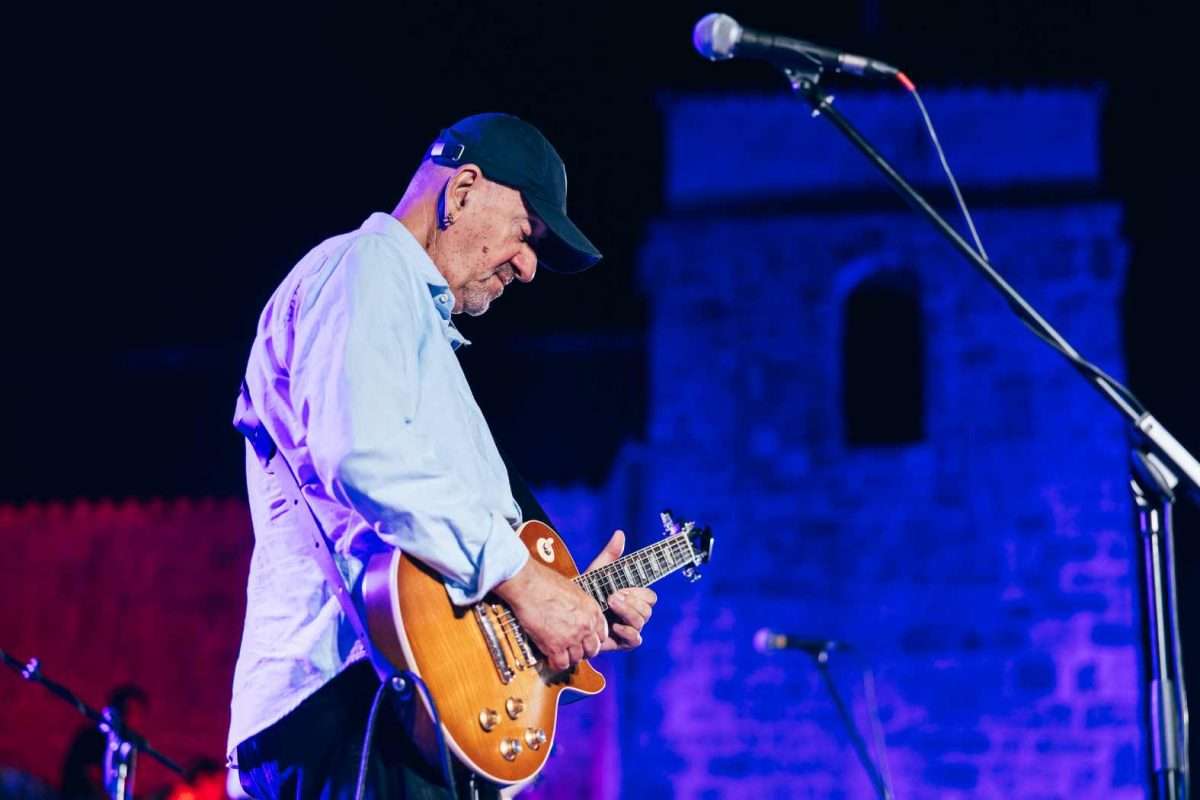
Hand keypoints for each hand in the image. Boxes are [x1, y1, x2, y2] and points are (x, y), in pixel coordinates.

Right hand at [494, 558, 606, 672]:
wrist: (528, 584)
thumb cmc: (545, 582)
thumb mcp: (573, 591)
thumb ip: (580, 608)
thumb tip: (577, 617)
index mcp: (592, 610)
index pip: (602, 635)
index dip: (592, 639)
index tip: (585, 641)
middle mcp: (585, 626)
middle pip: (592, 650)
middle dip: (583, 651)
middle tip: (573, 649)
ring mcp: (571, 637)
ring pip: (577, 659)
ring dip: (568, 658)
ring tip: (559, 654)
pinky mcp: (555, 646)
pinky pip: (561, 664)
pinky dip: (556, 663)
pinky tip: (550, 658)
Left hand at [585, 530, 656, 652]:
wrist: (569, 612)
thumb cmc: (586, 591)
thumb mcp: (598, 571)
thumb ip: (611, 553)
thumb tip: (619, 533)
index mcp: (632, 597)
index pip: (650, 597)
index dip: (639, 593)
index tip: (621, 588)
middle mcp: (633, 613)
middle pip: (648, 610)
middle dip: (632, 602)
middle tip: (613, 595)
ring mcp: (628, 628)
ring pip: (642, 622)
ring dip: (628, 613)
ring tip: (611, 605)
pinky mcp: (621, 642)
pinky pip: (635, 640)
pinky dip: (627, 632)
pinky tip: (613, 625)